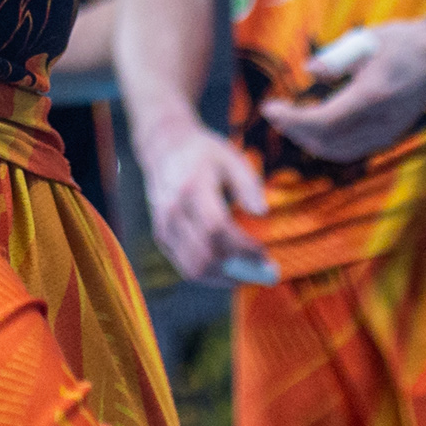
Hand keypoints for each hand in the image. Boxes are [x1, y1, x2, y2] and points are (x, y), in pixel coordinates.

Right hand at [136, 113, 273, 285]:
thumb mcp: (230, 157)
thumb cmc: (203, 153)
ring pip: (193, 269)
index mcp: (192, 187)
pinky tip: (229, 267)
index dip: (242, 247)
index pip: (216, 228)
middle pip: (204, 255)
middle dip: (237, 269)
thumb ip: (248, 184)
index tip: (264, 252)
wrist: (163, 147)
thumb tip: (263, 214)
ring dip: (223, 278)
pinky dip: (210, 274)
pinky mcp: (161, 237)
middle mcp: (173, 210)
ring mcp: (164, 226)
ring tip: (248, 273)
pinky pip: (185, 267)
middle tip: (262, 270)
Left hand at [257, 16, 425, 163]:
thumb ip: (335, 58)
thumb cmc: (402, 42)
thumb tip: (309, 71)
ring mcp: (388, 133)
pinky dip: (328, 144)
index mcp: (373, 94)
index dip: (292, 120)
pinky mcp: (389, 136)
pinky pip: (352, 150)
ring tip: (290, 122)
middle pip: (328, 142)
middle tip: (275, 115)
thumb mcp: (365, 39)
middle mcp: (381, 120)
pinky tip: (313, 129)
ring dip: (309, 141)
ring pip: (339, 151)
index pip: (324, 120)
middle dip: (296, 131)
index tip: (269, 108)